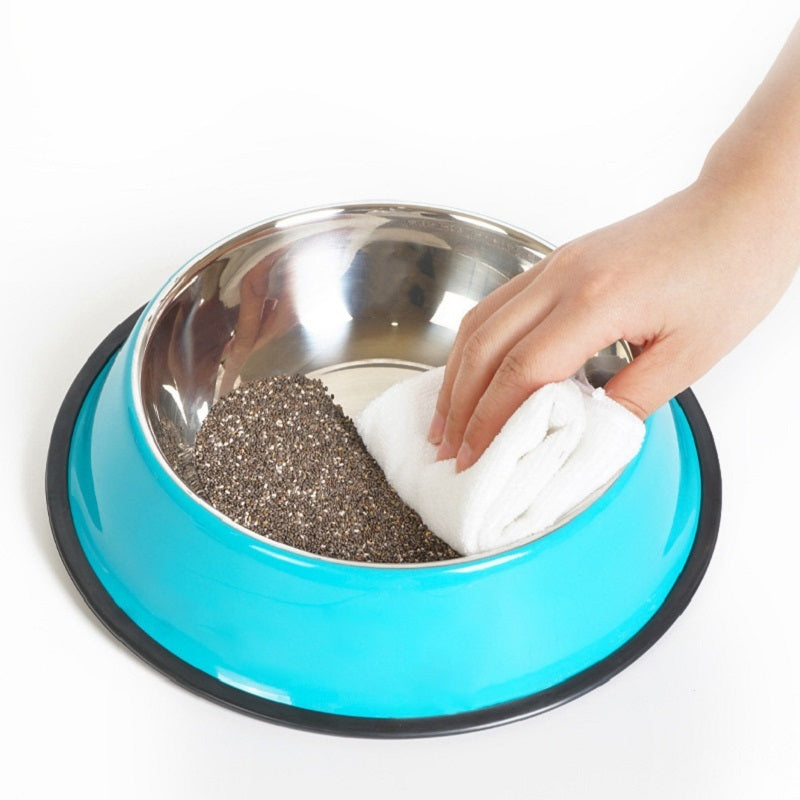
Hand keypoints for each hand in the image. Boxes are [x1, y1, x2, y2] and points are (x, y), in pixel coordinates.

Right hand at [428, 177, 797, 471]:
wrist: (742, 209)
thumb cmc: (730, 271)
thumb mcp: (690, 356)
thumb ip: (629, 402)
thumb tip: (582, 435)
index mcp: (597, 301)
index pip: (522, 370)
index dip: (490, 421)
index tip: (475, 457)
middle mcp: (563, 276)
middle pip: (485, 346)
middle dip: (459, 404)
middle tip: (446, 447)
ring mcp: (555, 264)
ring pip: (480, 321)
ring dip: (456, 373)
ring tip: (446, 416)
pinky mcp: (558, 261)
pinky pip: (498, 304)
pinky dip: (476, 344)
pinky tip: (473, 370)